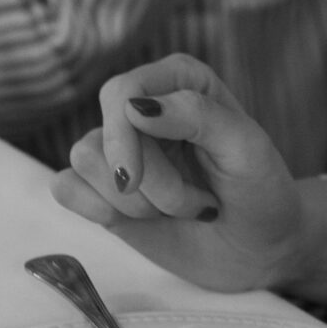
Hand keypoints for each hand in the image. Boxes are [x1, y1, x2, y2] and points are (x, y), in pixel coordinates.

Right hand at [50, 53, 326, 303]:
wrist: (260, 247)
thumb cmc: (260, 190)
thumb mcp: (245, 149)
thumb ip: (198, 115)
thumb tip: (136, 106)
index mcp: (180, 80)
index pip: (122, 91)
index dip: (124, 138)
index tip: (142, 178)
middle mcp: (145, 107)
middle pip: (103, 135)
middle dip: (144, 181)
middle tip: (193, 204)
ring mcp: (122, 150)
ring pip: (83, 161)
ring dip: (132, 202)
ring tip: (178, 210)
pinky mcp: (105, 189)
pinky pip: (66, 186)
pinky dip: (92, 208)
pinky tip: (134, 221)